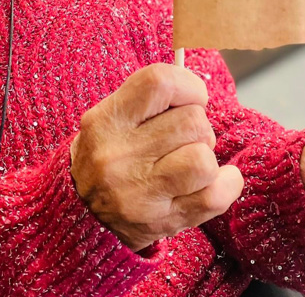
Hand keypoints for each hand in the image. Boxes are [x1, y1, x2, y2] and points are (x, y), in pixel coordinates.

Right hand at [70, 63, 243, 251]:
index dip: (189, 85)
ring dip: (206, 156)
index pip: (160, 82)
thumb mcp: (112, 114)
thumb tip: (198, 88)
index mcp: (106, 120)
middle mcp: (119, 155)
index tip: (190, 97)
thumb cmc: (107, 150)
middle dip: (198, 126)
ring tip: (190, 159)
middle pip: (193, 121)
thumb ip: (152, 97)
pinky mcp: (161, 221)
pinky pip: (214, 197)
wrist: (79, 211)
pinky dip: (226, 184)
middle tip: (183, 136)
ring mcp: (139, 193)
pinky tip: (215, 179)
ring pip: (204, 160)